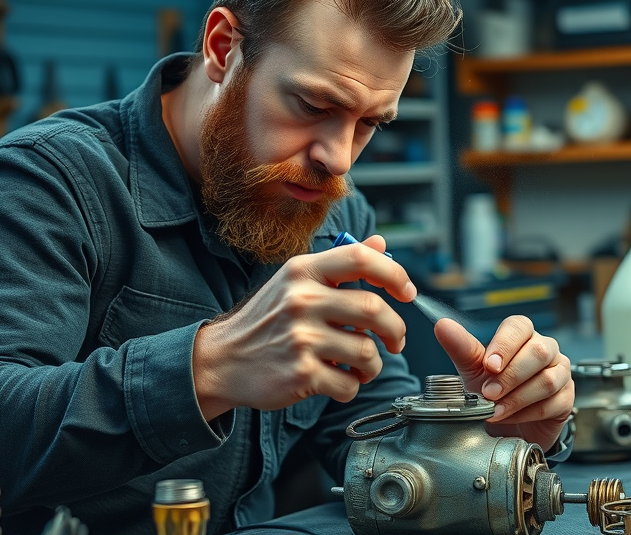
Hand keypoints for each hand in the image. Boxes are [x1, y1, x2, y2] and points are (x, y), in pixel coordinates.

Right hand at [192, 235, 415, 419]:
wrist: (222, 361)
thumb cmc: (265, 321)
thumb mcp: (295, 283)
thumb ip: (339, 264)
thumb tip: (378, 243)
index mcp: (302, 271)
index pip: (360, 259)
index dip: (393, 273)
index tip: (407, 291)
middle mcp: (301, 300)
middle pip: (374, 310)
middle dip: (395, 330)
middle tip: (395, 341)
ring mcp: (301, 338)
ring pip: (367, 352)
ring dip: (372, 364)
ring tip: (360, 365)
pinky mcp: (301, 373)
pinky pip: (350, 383)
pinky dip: (351, 386)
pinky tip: (337, 380)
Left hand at [435, 316, 573, 449]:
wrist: (507, 425)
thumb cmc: (492, 390)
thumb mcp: (473, 370)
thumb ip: (461, 348)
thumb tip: (443, 325)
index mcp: (522, 335)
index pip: (519, 327)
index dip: (505, 345)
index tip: (489, 365)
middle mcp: (545, 349)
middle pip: (538, 352)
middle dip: (510, 376)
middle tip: (489, 393)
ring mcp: (560, 372)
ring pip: (547, 379)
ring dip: (517, 398)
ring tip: (495, 410)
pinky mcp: (567, 398)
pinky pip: (553, 403)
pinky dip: (527, 413)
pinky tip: (511, 417)